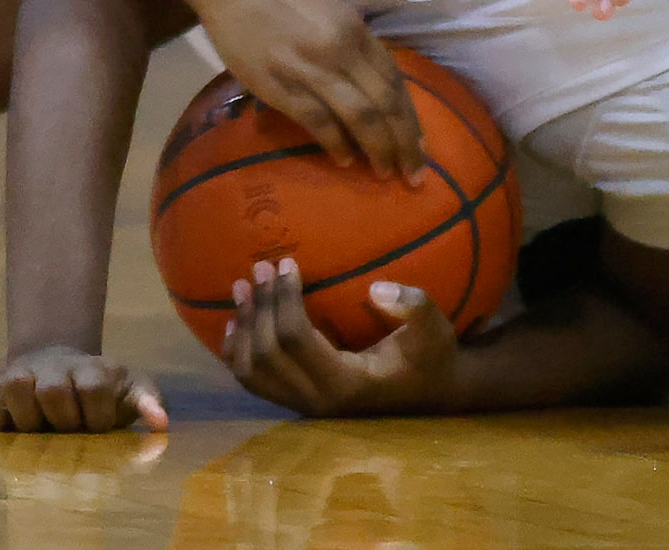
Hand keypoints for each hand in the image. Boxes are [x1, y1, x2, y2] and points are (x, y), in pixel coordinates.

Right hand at [0, 345, 165, 432]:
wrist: (60, 367)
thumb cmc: (103, 391)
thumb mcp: (130, 391)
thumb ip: (148, 402)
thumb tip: (161, 423)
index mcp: (91, 370)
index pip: (94, 388)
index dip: (98, 414)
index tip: (99, 428)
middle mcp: (53, 370)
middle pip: (54, 390)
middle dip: (63, 420)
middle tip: (67, 433)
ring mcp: (20, 378)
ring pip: (15, 385)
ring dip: (28, 417)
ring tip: (38, 433)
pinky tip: (1, 428)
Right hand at [189, 0, 423, 179]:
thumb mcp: (330, 10)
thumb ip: (353, 45)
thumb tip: (372, 86)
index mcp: (355, 28)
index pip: (395, 80)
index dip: (411, 117)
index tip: (419, 146)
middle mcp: (341, 49)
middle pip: (385, 103)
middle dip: (404, 143)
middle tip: (413, 174)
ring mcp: (311, 68)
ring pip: (359, 117)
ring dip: (377, 149)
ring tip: (385, 172)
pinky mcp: (280, 86)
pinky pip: (318, 122)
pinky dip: (336, 145)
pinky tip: (344, 160)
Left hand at [223, 259, 459, 416]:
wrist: (430, 392)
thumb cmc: (431, 355)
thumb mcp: (434, 327)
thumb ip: (412, 305)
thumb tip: (376, 288)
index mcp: (347, 382)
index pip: (297, 339)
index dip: (284, 298)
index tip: (287, 262)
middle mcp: (318, 400)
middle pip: (267, 354)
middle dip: (260, 307)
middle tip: (261, 267)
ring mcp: (303, 405)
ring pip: (252, 372)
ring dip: (244, 327)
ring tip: (241, 288)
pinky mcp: (297, 401)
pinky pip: (254, 382)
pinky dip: (237, 353)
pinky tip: (235, 323)